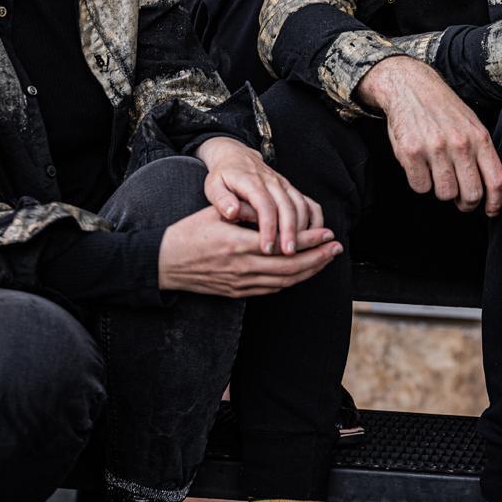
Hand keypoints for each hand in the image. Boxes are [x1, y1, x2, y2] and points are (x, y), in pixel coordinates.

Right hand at [158, 205, 339, 296]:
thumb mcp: (214, 213)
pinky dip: (291, 281)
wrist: (165, 263)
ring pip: (283, 281)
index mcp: (237, 245)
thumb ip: (243, 211)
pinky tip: (303, 272)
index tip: (328, 232)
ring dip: (309, 271)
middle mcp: (242, 268)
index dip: (309, 240)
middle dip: (317, 257)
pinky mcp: (237, 292)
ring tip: (327, 259)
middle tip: (337, 247)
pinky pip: (271, 289)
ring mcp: (240, 283)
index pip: (283, 245)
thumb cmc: (188, 233)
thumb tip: (269, 208)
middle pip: (290, 268)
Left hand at [194, 136, 324, 255]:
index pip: (264, 205)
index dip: (268, 227)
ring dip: (304, 228)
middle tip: (288, 254)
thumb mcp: (213, 185)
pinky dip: (315, 221)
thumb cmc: (223, 176)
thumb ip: (221, 199)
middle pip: (288, 207)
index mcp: (251, 181)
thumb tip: (231, 212)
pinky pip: (310, 204)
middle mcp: (272, 182)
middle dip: (290, 231)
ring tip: (300, 250)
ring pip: (301, 206)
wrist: (236, 156)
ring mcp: (285, 185)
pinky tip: (313, 237)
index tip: (267, 248)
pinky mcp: (292, 189)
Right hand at [358, 55, 501, 214]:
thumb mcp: (472, 125)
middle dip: (465, 203)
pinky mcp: (411, 153)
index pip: (496, 181)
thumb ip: (481, 154)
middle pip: (471, 194)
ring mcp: (435, 149)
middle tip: (459, 198)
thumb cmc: (444, 110)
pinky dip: (420, 182)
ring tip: (437, 172)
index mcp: (479, 138)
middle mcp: (460, 144)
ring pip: (445, 194)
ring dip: (440, 189)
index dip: (496, 203)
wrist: (411, 87)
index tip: (490, 211)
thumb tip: (489, 191)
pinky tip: (420, 165)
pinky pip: (420, 187)